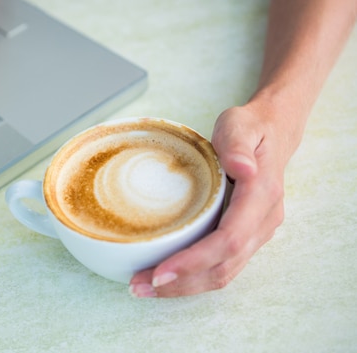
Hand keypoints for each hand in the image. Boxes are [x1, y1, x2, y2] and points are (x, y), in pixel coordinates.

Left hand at [129, 104, 291, 296]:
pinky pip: (221, 266)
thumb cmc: (250, 128)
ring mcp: (256, 233)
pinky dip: (192, 277)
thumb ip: (238, 146)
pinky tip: (164, 277)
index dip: (195, 261)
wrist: (271, 133)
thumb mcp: (240, 125)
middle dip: (181, 282)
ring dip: (184, 286)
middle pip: (223, 267)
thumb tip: (243, 169)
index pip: (229, 240)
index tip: (160, 271)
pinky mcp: (245, 237)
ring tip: (144, 287)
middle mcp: (263, 222)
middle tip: (139, 286)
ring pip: (223, 273)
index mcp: (262, 196)